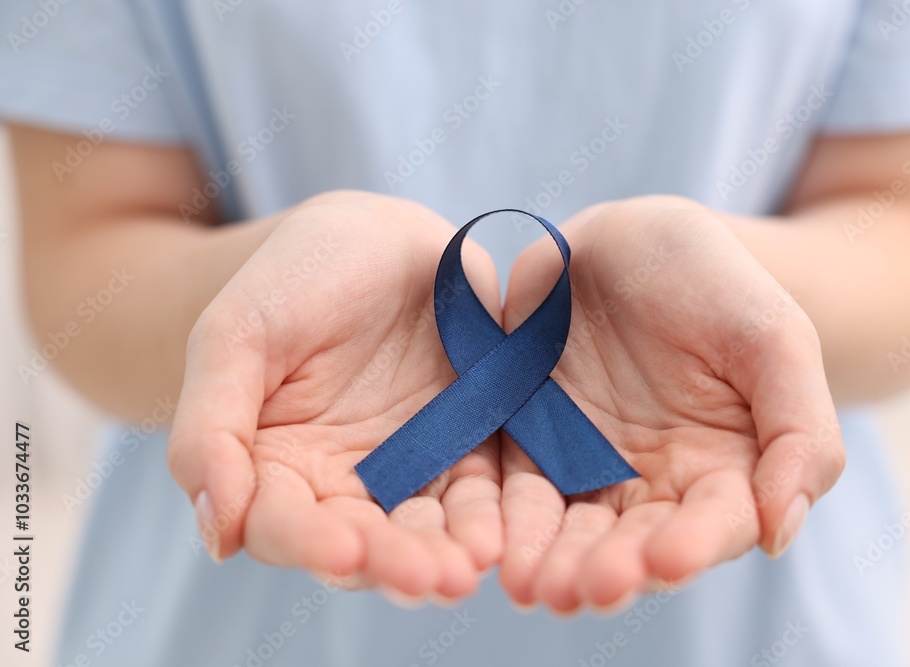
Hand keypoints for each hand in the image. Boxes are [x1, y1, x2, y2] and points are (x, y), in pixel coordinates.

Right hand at [167, 192, 502, 598]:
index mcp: (274, 466)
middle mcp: (341, 481)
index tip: (342, 553)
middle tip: (430, 578)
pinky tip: (501, 532)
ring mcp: (409, 466)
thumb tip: (217, 534)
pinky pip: (480, 488)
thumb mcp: (234, 336)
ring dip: (447, 553)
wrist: (372, 234)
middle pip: (364, 542)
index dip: (309, 545)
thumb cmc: (290, 277)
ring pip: (425, 527)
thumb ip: (210, 429)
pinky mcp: (467, 443)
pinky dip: (491, 514)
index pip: (283, 525)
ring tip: (470, 566)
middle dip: (395, 564)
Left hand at [498, 197, 844, 611]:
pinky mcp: (527, 441)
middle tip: (585, 589)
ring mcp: (585, 464)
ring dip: (551, 560)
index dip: (692, 545)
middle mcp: (652, 482)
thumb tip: (779, 532)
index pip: (712, 524)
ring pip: (568, 528)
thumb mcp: (776, 338)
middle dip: (610, 569)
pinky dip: (502, 518)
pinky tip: (492, 545)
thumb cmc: (717, 282)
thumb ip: (801, 432)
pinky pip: (511, 486)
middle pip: (632, 543)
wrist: (634, 235)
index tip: (669, 559)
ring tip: (534, 584)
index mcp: (724, 468)